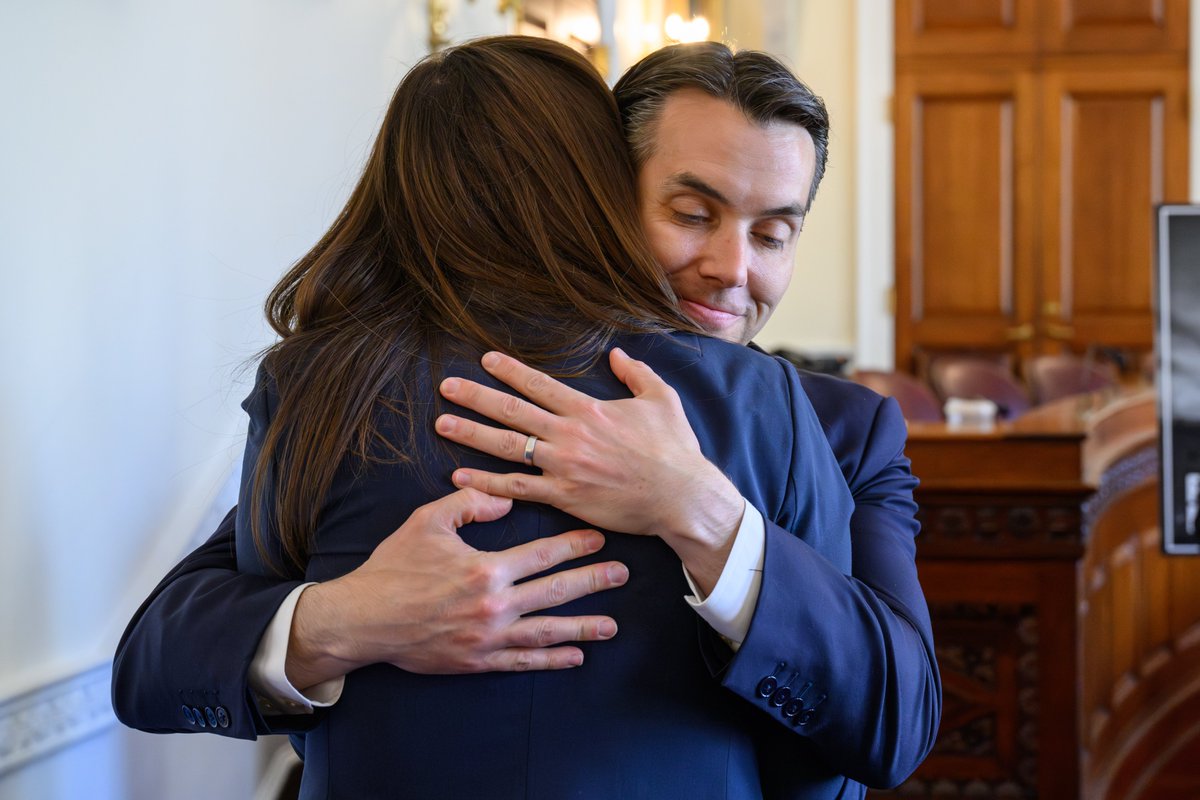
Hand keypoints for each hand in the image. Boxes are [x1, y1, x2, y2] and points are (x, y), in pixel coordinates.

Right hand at [285, 488, 626, 688]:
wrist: (363, 620)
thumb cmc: (393, 567)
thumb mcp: (426, 522)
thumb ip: (468, 504)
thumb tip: (504, 499)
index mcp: (485, 569)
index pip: (542, 555)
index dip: (574, 545)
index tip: (599, 538)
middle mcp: (494, 605)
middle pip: (555, 592)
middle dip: (593, 582)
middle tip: (622, 574)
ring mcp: (487, 637)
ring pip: (546, 631)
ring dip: (583, 627)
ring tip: (612, 626)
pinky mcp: (476, 661)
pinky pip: (522, 662)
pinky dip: (550, 660)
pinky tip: (575, 658)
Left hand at [435, 349, 743, 592]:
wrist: (682, 496)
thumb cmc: (675, 449)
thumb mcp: (662, 399)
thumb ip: (636, 373)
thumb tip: (616, 353)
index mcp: (589, 410)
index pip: (539, 384)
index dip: (509, 371)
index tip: (485, 360)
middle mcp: (570, 435)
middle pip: (513, 412)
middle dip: (476, 397)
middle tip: (446, 387)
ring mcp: (564, 467)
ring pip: (508, 447)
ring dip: (472, 435)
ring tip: (443, 425)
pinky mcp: (565, 497)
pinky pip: (518, 489)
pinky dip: (487, 482)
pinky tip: (461, 476)